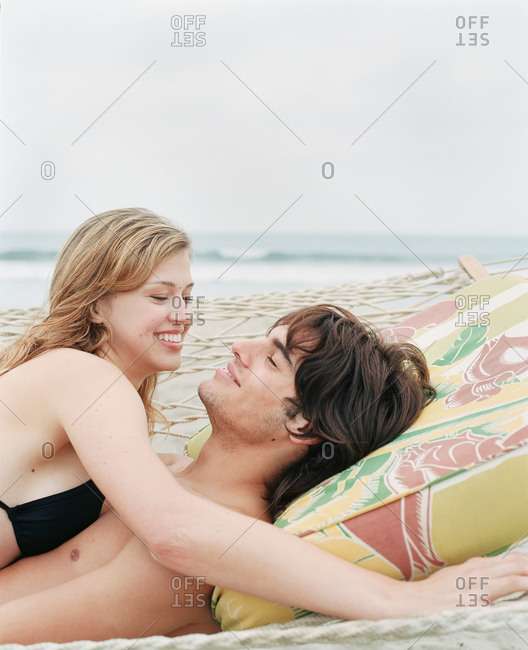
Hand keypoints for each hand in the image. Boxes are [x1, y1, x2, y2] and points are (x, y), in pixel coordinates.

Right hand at [397, 553, 527, 616]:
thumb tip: (487, 585)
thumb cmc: (433, 595)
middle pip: (517, 561)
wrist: (414, 602)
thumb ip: (472, 580)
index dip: (526, 566)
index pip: (510, 560)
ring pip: (517, 569)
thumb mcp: (455, 581)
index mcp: (474, 565)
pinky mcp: (481, 593)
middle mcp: (479, 568)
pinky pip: (510, 583)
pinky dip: (525, 583)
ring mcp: (481, 579)